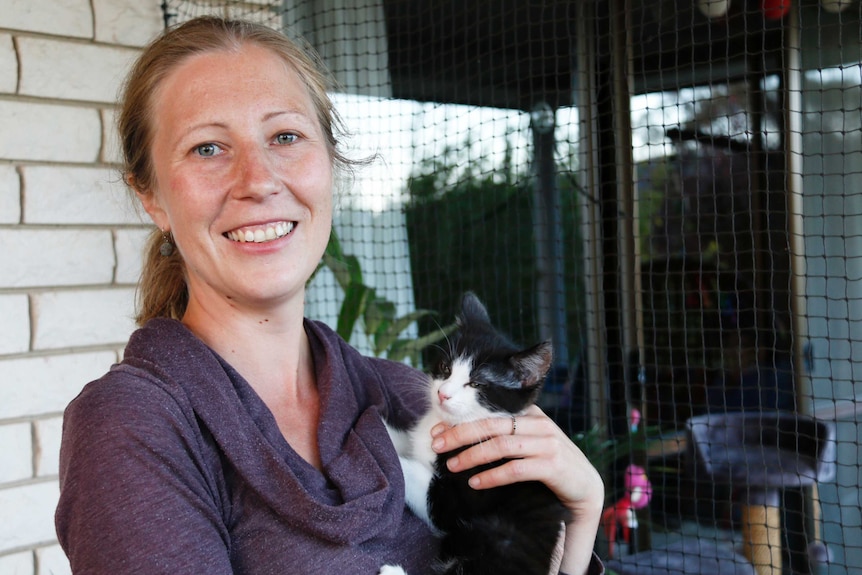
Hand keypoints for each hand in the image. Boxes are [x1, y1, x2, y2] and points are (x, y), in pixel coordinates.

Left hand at [430, 405, 603, 574]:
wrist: (585, 488)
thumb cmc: (550, 464)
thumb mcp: (530, 441)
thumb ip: (507, 432)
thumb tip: (464, 434)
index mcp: (530, 413)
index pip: (490, 412)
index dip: (461, 419)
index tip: (437, 429)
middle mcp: (539, 424)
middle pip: (491, 425)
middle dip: (459, 434)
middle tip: (436, 444)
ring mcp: (547, 443)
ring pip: (500, 445)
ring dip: (472, 455)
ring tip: (452, 465)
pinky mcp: (553, 465)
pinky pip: (516, 469)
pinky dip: (493, 476)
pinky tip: (475, 483)